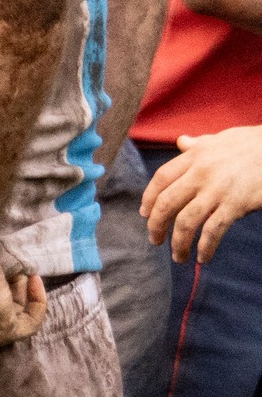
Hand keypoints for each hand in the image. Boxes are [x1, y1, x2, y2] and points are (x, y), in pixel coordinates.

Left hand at [142, 126, 261, 262]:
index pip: (160, 179)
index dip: (148, 199)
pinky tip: (203, 257)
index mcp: (196, 155)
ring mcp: (218, 189)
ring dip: (178, 244)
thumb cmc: (254, 144)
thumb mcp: (223, 139)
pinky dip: (205, 247)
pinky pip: (212, 231)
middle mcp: (202, 172)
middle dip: (156, 226)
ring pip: (185, 222)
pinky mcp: (236, 203)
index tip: (145, 214)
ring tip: (179, 256)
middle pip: (166, 204)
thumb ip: (199, 144)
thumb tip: (181, 142)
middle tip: (156, 240)